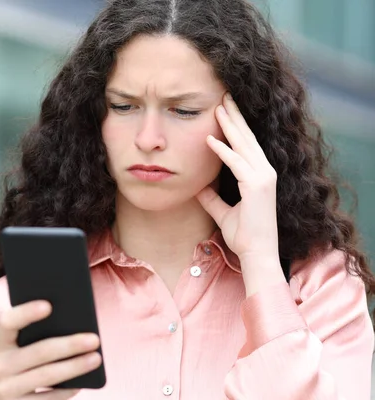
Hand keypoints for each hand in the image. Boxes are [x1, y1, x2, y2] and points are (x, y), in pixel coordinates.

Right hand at [0, 300, 101, 399]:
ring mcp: (6, 388)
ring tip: (96, 358)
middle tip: (94, 339)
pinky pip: (47, 399)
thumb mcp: (18, 347)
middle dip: (69, 345)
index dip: (26, 312)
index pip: (8, 322)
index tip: (49, 305)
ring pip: (46, 375)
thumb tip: (74, 323)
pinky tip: (82, 383)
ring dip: (74, 367)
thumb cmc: (19, 363)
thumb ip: (36, 333)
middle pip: (38, 351)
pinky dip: (66, 390)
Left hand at [195, 93, 278, 263]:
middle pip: (247, 138)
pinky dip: (223, 150)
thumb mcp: (223, 212)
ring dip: (230, 125)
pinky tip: (210, 139)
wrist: (256, 254)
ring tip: (218, 106)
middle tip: (224, 96)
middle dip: (234, 116)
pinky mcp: (257, 186)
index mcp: (259, 175)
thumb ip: (211, 198)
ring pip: (244, 145)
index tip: (224, 110)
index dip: (235, 127)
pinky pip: (236, 163)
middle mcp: (264, 172)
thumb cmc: (244, 235)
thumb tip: (197, 186)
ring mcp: (263, 177)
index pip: (246, 145)